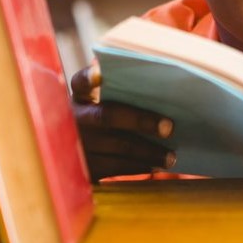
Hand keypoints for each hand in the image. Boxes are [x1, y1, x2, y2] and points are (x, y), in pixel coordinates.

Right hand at [71, 61, 175, 180]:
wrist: (78, 150)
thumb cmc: (102, 118)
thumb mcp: (102, 102)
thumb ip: (121, 90)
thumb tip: (156, 85)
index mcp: (80, 96)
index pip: (81, 81)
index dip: (89, 77)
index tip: (100, 74)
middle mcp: (72, 118)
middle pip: (106, 116)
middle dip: (140, 121)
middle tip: (169, 127)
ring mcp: (75, 145)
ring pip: (115, 147)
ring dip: (147, 152)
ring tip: (170, 156)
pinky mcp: (81, 168)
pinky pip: (114, 168)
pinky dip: (137, 167)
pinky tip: (155, 165)